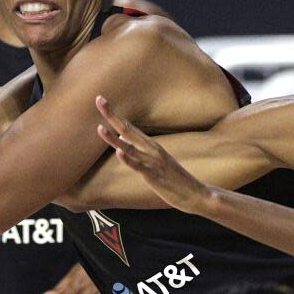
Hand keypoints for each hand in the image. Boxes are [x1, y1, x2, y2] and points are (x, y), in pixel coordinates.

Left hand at [95, 95, 210, 213]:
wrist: (195, 193)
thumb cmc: (174, 178)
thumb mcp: (155, 160)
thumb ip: (138, 149)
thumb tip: (121, 138)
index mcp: (150, 145)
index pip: (128, 126)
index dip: (114, 114)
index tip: (100, 100)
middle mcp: (151, 149)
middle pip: (127, 129)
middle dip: (112, 116)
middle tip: (98, 100)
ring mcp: (153, 162)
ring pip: (129, 148)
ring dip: (113, 138)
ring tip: (100, 128)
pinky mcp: (154, 176)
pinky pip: (139, 166)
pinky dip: (128, 159)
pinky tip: (118, 152)